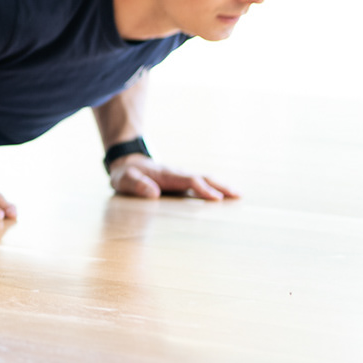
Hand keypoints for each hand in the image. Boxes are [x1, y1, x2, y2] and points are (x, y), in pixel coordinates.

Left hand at [108, 154, 237, 201]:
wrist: (128, 163)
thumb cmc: (126, 174)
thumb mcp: (124, 180)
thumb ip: (136, 185)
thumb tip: (153, 193)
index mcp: (166, 174)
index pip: (188, 180)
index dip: (202, 189)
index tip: (216, 198)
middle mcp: (178, 174)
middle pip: (203, 177)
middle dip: (220, 186)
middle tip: (238, 195)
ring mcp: (182, 177)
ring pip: (205, 179)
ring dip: (222, 186)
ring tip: (239, 196)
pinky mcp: (182, 182)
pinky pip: (202, 184)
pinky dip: (215, 188)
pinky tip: (226, 196)